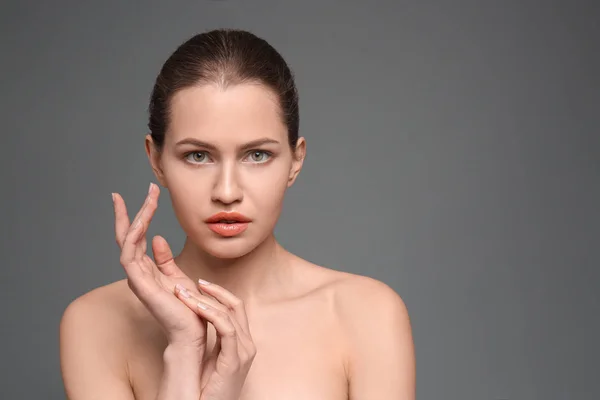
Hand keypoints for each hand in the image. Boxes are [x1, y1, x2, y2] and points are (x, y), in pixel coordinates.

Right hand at [112, 183, 207, 347]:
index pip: (135, 239)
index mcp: (146, 270)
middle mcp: (138, 273)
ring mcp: (137, 279)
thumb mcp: (178, 276)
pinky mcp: (141, 285)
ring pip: (127, 242)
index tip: (142, 196)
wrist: (192, 333)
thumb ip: (165, 259)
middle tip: (119, 194)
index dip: (135, 217)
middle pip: (125, 238)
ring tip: (145, 200)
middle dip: (124, 214)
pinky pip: (130, 256)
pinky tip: (140, 222)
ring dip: (134, 219)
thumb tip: (158, 238)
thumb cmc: (188, 308)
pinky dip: (133, 237)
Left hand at [174, 281, 256, 399]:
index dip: (219, 293)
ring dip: (205, 300)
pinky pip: (227, 329)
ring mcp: (244, 352)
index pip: (235, 308)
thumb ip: (210, 340)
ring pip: (230, 313)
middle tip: (192, 283)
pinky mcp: (235, 361)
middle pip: (236, 305)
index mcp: (242, 343)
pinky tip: (195, 308)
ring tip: (184, 294)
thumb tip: (196, 319)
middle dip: (214, 291)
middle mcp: (247, 345)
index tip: (200, 284)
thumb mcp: (210, 359)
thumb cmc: (205, 391)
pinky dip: (211, 314)